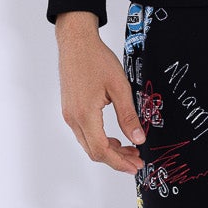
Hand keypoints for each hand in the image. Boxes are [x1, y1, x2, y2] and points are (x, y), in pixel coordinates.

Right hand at [55, 11, 146, 174]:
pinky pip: (84, 133)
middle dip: (116, 159)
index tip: (135, 166)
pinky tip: (114, 137)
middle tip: (137, 160)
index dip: (119, 162)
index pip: (101, 150)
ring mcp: (69, 114)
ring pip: (88, 144)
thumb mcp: (119, 87)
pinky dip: (100, 139)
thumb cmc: (96, 59)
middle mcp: (73, 118)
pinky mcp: (69, 109)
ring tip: (129, 149)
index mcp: (85, 114)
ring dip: (109, 150)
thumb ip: (128, 116)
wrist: (76, 42)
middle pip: (94, 151)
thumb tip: (138, 139)